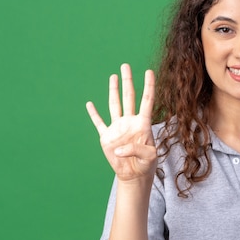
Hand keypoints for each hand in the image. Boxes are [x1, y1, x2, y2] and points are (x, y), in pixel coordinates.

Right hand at [86, 64, 156, 182]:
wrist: (134, 174)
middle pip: (129, 97)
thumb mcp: (149, 157)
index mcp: (143, 124)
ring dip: (113, 90)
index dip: (148, 86)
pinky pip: (99, 123)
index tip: (149, 71)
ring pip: (114, 104)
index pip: (147, 101)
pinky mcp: (107, 137)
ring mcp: (118, 128)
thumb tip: (119, 148)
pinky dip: (94, 114)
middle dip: (128, 81)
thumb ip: (137, 149)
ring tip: (113, 76)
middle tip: (125, 65)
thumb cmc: (146, 165)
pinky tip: (90, 104)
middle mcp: (130, 122)